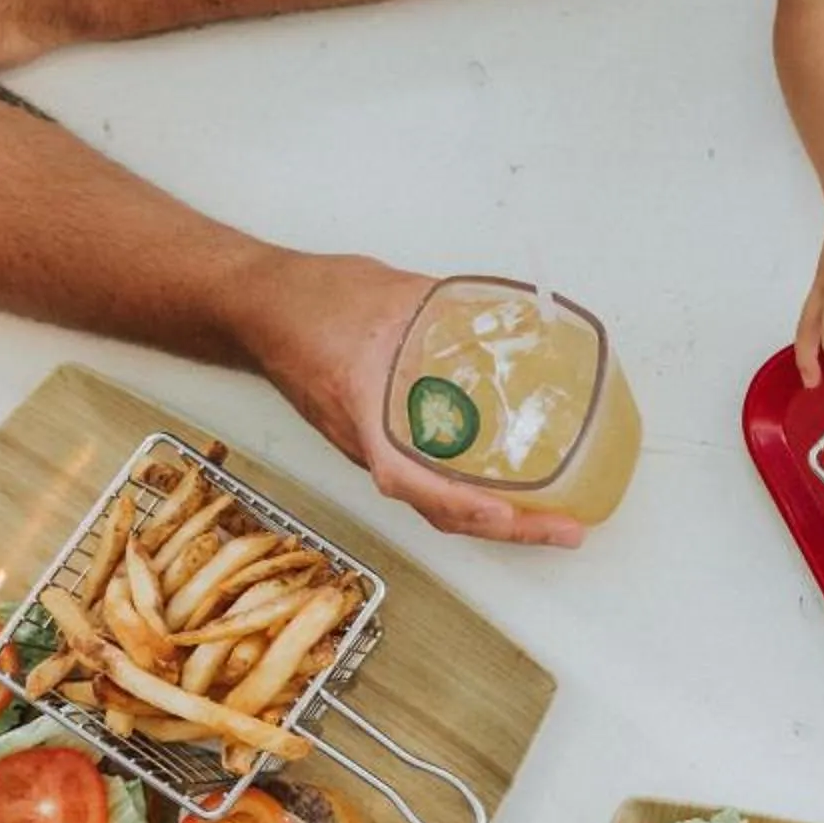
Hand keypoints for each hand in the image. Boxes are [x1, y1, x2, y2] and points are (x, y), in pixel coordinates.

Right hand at [231, 252, 586, 547]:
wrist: (256, 309)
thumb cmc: (308, 301)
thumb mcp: (389, 292)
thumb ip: (449, 306)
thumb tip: (511, 315)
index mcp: (363, 415)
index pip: (409, 478)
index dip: (458, 502)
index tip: (505, 512)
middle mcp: (369, 446)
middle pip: (439, 509)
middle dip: (507, 527)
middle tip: (566, 530)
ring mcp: (374, 450)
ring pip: (437, 504)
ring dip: (496, 519)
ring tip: (551, 521)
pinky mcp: (380, 442)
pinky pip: (431, 481)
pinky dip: (473, 494)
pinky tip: (511, 486)